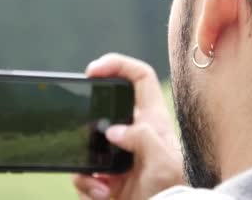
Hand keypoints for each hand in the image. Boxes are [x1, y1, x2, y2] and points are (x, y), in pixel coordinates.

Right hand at [74, 53, 183, 199]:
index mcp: (153, 120)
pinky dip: (88, 184)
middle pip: (104, 106)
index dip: (119, 65)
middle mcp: (134, 132)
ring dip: (86, 161)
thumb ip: (141, 138)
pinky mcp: (106, 176)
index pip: (140, 78)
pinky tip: (103, 194)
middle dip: (88, 116)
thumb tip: (113, 131)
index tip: (94, 70)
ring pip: (87, 141)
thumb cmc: (173, 192)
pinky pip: (84, 172)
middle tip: (78, 123)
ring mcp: (118, 154)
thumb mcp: (163, 162)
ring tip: (101, 181)